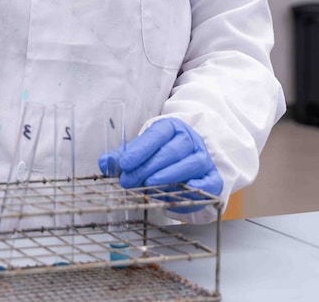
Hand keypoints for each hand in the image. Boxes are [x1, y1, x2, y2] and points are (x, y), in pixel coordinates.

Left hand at [99, 118, 222, 208]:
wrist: (185, 161)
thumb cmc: (158, 155)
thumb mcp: (139, 152)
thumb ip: (121, 157)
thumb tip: (105, 164)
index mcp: (171, 127)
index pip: (156, 135)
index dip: (140, 150)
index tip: (124, 164)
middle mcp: (190, 140)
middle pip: (171, 151)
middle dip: (148, 167)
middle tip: (129, 181)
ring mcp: (203, 158)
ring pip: (189, 164)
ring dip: (167, 176)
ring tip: (148, 185)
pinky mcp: (212, 177)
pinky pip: (209, 183)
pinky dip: (198, 188)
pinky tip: (182, 191)